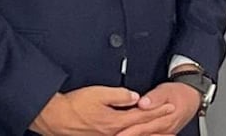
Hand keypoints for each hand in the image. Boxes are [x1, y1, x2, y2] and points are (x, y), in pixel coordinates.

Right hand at [29, 86, 174, 135]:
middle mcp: (111, 134)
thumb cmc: (74, 106)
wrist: (54, 117)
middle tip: (171, 124)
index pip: (141, 116)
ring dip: (147, 135)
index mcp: (114, 122)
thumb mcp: (99, 94)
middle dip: (157, 127)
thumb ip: (120, 95)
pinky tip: (135, 134)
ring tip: (161, 133)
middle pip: (139, 131)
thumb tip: (136, 97)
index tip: (170, 107)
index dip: (157, 111)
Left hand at [115, 82, 201, 135]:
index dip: (129, 131)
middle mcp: (164, 129)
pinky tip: (130, 134)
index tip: (118, 133)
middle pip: (143, 135)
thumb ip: (155, 97)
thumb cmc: (178, 94)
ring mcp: (164, 133)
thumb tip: (144, 103)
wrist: (191, 98)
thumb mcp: (167, 90)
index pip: (143, 127)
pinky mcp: (162, 134)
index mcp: (165, 118)